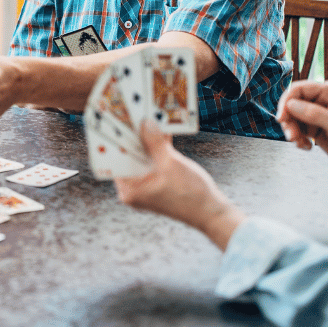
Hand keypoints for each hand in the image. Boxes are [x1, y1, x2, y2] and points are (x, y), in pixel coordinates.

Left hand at [115, 121, 245, 249]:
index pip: (114, 160)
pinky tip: (161, 129)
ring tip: (145, 116)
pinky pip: (153, 160)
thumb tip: (144, 123)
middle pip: (128, 157)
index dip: (115, 139)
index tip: (115, 120)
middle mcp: (133, 189)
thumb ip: (154, 142)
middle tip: (130, 113)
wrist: (212, 212)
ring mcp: (145, 185)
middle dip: (132, 136)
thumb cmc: (191, 194)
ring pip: (142, 157)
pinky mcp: (157, 181)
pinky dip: (157, 147)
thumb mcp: (170, 163)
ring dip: (147, 139)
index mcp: (129, 190)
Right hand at [276, 80, 327, 170]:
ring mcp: (316, 113)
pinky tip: (307, 146)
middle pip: (291, 104)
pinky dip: (297, 139)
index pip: (299, 89)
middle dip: (289, 120)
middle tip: (292, 136)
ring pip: (292, 117)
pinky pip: (296, 128)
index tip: (281, 118)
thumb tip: (290, 105)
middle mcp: (321, 99)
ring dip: (292, 131)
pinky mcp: (313, 126)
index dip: (286, 102)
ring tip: (300, 143)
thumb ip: (314, 114)